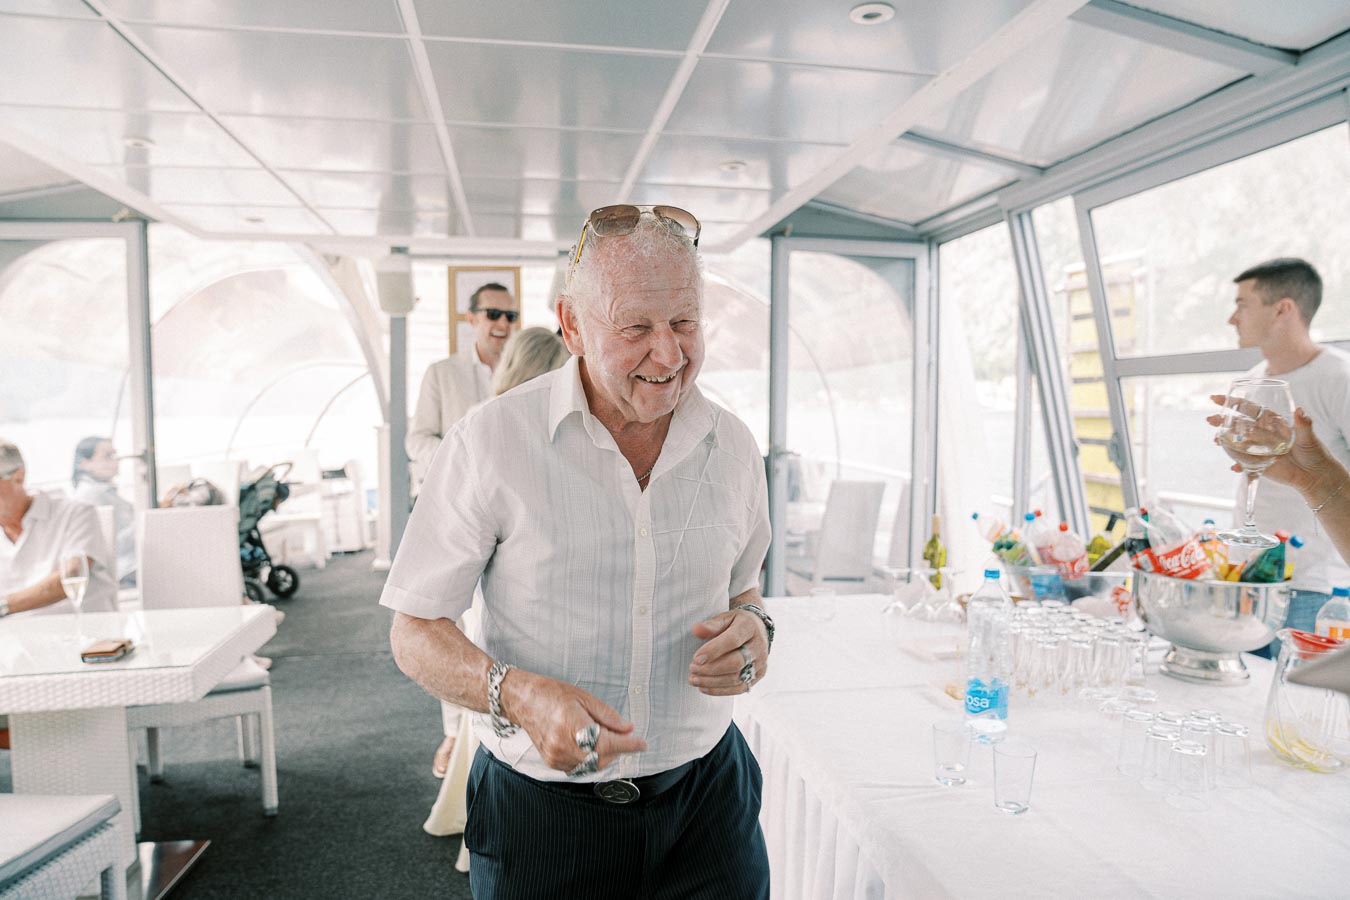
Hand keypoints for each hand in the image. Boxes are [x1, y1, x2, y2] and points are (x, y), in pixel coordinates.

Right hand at [500, 670, 647, 773]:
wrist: (522, 700)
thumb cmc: (551, 693)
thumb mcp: (583, 697)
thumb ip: (607, 716)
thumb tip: (628, 729)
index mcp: (571, 725)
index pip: (607, 743)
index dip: (628, 745)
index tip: (642, 744)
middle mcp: (563, 745)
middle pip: (601, 758)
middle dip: (617, 749)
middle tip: (622, 734)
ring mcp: (556, 756)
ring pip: (591, 766)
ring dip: (604, 755)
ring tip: (602, 735)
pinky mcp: (552, 762)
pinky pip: (579, 767)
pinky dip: (590, 759)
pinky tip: (588, 744)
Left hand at [689, 607, 768, 695]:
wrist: (757, 630)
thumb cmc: (737, 624)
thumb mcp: (725, 618)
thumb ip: (711, 625)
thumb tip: (696, 630)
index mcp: (749, 627)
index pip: (733, 640)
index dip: (713, 650)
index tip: (696, 658)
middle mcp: (758, 646)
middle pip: (736, 662)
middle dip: (711, 669)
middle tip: (693, 668)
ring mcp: (760, 663)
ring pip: (737, 678)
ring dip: (712, 682)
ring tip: (694, 679)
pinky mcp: (757, 676)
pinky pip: (739, 688)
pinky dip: (720, 691)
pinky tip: (704, 687)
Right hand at [1208, 398, 1340, 498]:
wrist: (1314, 475)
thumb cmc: (1314, 452)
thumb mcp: (1309, 437)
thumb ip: (1303, 425)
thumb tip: (1300, 410)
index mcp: (1271, 422)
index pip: (1249, 409)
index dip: (1234, 403)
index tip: (1217, 398)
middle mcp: (1261, 433)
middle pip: (1237, 424)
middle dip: (1222, 420)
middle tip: (1210, 419)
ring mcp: (1257, 449)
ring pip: (1236, 442)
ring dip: (1224, 441)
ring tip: (1216, 440)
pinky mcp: (1257, 464)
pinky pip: (1243, 463)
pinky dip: (1237, 465)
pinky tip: (1234, 467)